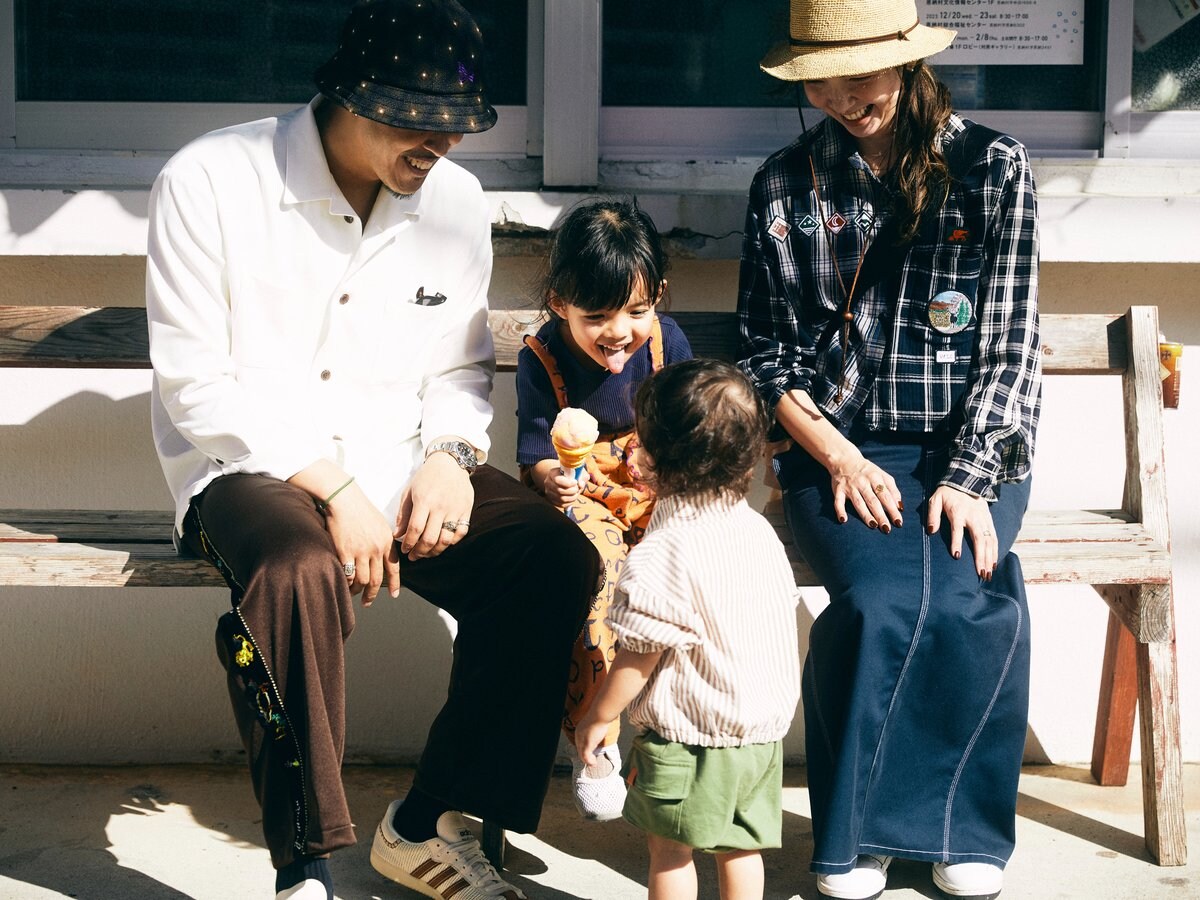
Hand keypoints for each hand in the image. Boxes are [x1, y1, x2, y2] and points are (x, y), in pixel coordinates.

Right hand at [322, 483, 401, 605]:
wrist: (344, 499)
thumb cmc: (361, 509)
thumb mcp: (380, 524)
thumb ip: (384, 540)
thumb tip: (386, 555)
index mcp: (386, 541)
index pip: (394, 568)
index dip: (395, 583)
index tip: (394, 595)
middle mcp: (376, 549)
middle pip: (377, 579)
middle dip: (372, 594)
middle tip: (367, 602)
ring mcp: (361, 551)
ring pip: (363, 580)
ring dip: (358, 591)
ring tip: (353, 593)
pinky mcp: (345, 552)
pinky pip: (348, 575)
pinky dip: (347, 582)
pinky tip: (345, 584)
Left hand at [395, 452, 474, 560]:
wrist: (450, 462)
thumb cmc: (427, 476)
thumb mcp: (410, 491)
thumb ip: (403, 514)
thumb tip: (397, 535)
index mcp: (424, 501)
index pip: (415, 530)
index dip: (408, 544)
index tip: (404, 550)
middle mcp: (440, 507)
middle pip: (429, 539)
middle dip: (419, 552)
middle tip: (414, 556)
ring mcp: (455, 509)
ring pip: (445, 540)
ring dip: (435, 551)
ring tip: (427, 553)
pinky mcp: (466, 510)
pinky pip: (460, 532)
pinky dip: (452, 542)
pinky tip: (443, 543)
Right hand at [543, 465, 587, 508]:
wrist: (563, 478)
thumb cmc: (572, 474)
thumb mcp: (578, 471)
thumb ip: (581, 476)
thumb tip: (580, 484)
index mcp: (552, 473)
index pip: (558, 480)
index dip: (568, 483)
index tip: (575, 482)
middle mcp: (548, 483)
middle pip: (559, 491)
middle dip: (572, 491)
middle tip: (577, 488)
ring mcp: (549, 492)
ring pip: (561, 499)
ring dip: (572, 497)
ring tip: (576, 493)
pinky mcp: (552, 500)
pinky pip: (562, 504)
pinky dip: (570, 502)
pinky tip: (573, 497)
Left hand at [575, 709, 613, 767]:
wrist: (601, 713)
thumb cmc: (601, 717)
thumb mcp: (597, 724)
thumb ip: (596, 730)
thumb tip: (599, 732)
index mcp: (580, 730)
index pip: (580, 743)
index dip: (584, 749)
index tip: (590, 755)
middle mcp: (579, 735)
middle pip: (580, 749)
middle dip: (585, 756)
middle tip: (592, 762)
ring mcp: (582, 740)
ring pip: (582, 754)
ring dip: (587, 760)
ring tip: (593, 764)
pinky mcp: (587, 744)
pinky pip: (585, 756)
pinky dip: (589, 761)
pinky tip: (593, 763)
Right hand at [827, 448, 902, 531]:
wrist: (844, 459)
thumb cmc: (867, 471)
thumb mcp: (882, 475)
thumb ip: (892, 489)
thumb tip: (900, 506)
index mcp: (875, 477)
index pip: (886, 496)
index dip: (892, 509)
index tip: (898, 522)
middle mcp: (862, 482)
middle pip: (873, 501)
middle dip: (881, 515)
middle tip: (887, 529)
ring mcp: (850, 486)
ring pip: (858, 502)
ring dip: (866, 515)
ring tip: (873, 525)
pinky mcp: (838, 489)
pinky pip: (838, 501)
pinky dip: (840, 510)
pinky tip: (843, 520)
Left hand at [927, 484, 997, 578]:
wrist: (966, 479)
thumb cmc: (947, 493)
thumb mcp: (935, 500)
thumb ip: (932, 515)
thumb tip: (931, 531)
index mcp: (958, 512)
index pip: (957, 529)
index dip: (956, 542)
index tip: (957, 556)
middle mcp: (973, 516)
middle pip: (979, 539)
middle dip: (981, 557)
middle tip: (981, 574)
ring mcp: (983, 519)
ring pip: (989, 540)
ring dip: (989, 557)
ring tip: (988, 573)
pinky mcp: (989, 520)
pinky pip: (994, 537)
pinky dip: (995, 550)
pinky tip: (994, 562)